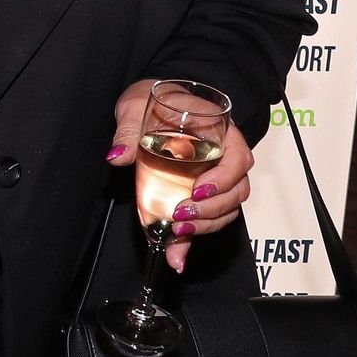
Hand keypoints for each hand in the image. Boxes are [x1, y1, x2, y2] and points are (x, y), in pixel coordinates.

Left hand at [106, 80, 253, 271]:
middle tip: (181, 214)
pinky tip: (176, 255)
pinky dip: (191, 239)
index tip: (198, 190)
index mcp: (220, 132)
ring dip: (205, 225)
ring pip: (225, 209)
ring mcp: (215, 178)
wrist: (152, 104)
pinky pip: (204, 219)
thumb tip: (118, 155)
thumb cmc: (154, 101)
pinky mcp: (199, 195)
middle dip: (212, 209)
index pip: (238, 159)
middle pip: (236, 190)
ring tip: (177, 230)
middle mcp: (224, 157)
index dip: (223, 179)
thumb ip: (129, 131)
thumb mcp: (137, 108)